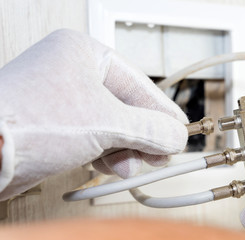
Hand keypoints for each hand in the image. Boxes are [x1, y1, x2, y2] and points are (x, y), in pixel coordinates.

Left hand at [0, 29, 187, 199]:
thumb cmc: (29, 123)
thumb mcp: (106, 122)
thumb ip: (149, 128)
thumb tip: (176, 135)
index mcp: (82, 53)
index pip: (137, 82)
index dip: (161, 109)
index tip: (179, 128)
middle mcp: (72, 74)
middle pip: (126, 106)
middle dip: (144, 135)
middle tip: (162, 152)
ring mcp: (63, 102)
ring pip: (112, 126)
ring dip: (126, 149)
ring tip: (132, 165)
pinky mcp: (57, 128)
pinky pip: (95, 139)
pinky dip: (107, 154)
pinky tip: (112, 165)